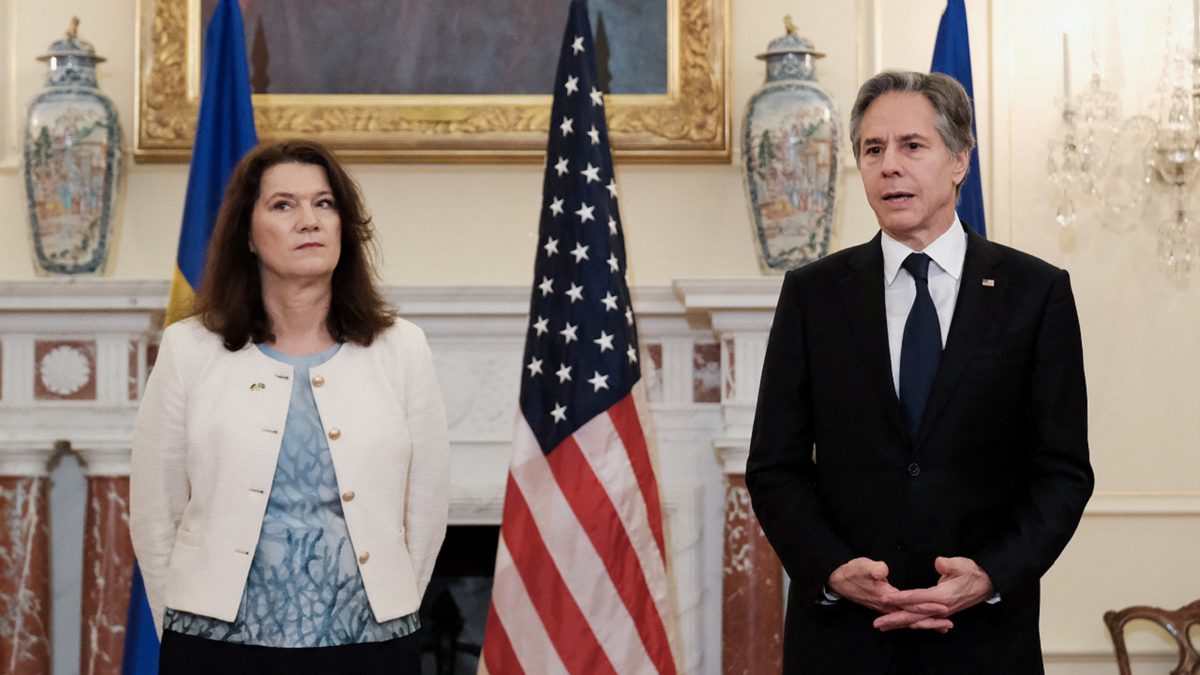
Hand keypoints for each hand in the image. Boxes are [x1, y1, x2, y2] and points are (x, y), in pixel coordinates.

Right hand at [828, 558, 951, 631]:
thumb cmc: (852, 572)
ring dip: (926, 625)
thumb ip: (873, 568)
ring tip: (943, 628)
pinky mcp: (886, 609)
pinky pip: (905, 619)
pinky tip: (925, 624)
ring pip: (910, 621)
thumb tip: (883, 570)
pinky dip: (917, 623)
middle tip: (949, 625)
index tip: (943, 606)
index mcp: (885, 597)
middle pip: (913, 618)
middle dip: (931, 622)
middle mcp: (887, 607)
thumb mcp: (861, 566)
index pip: (910, 603)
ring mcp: (887, 610)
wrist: (839, 582)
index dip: (927, 605)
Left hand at [874, 556, 994, 631]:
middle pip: (914, 616)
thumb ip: (948, 564)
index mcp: (942, 596)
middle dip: (895, 620)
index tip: (885, 599)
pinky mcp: (941, 612)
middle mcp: (940, 608)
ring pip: (917, 621)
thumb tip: (939, 563)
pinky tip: (903, 626)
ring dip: (900, 624)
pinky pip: (923, 620)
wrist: (987, 584)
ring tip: (883, 626)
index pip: (917, 598)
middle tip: (877, 624)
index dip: (900, 599)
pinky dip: (912, 623)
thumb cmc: (973, 573)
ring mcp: (941, 612)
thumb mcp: (961, 565)